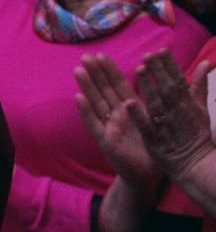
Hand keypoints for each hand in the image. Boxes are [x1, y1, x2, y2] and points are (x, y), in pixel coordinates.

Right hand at [75, 53, 162, 202]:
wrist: (149, 176)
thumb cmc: (153, 149)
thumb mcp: (155, 122)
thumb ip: (150, 103)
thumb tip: (150, 83)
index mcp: (129, 110)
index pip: (118, 86)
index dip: (109, 71)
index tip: (101, 55)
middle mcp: (116, 116)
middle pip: (103, 91)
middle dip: (95, 73)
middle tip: (85, 56)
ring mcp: (108, 127)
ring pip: (95, 103)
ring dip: (87, 86)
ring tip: (78, 70)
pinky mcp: (105, 141)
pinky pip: (93, 124)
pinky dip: (85, 111)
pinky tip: (78, 97)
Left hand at [128, 50, 212, 186]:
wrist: (195, 164)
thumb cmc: (195, 134)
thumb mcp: (201, 108)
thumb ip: (199, 85)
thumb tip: (206, 63)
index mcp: (187, 104)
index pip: (178, 81)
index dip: (169, 65)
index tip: (161, 50)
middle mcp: (177, 112)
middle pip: (167, 88)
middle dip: (158, 71)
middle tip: (147, 54)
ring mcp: (166, 126)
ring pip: (156, 103)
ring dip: (148, 86)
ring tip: (138, 70)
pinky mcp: (155, 139)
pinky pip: (146, 125)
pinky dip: (138, 114)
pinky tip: (128, 103)